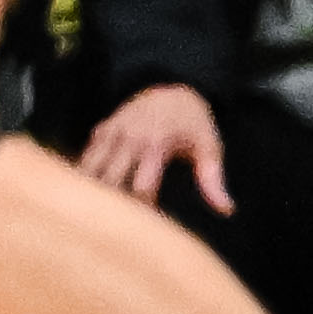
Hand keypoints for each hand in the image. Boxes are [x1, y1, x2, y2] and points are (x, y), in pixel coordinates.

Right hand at [77, 82, 231, 215]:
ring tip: (99, 212)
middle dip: (114, 204)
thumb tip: (226, 210)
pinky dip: (86, 175)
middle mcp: (129, 138)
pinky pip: (86, 157)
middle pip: (110, 181)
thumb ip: (213, 181)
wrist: (172, 89)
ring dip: (94, 190)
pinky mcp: (102, 130)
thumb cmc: (194, 124)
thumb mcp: (209, 148)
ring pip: (90, 168)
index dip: (143, 211)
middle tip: (120, 224)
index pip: (140, 188)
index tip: (150, 224)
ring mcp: (112, 133)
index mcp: (155, 145)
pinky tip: (91, 192)